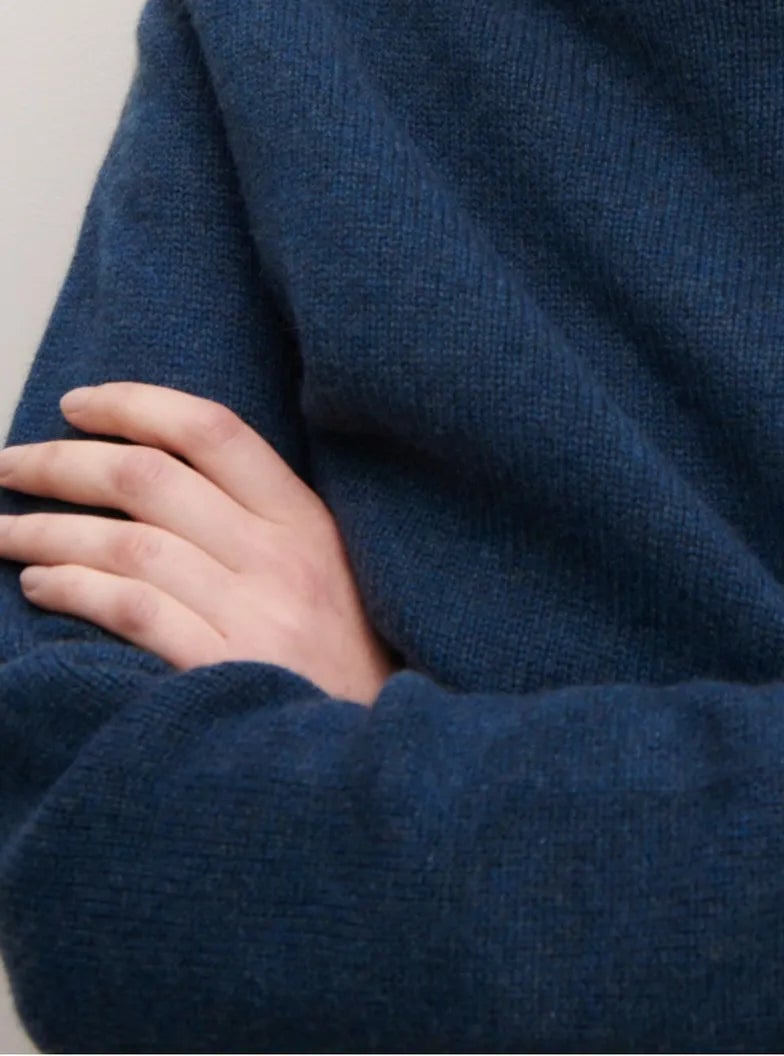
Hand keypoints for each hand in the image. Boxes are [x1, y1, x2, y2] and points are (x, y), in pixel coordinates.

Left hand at [0, 381, 401, 705]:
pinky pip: (133, 612)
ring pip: (128, 544)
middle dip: (64, 463)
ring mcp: (254, 615)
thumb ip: (260, 523)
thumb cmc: (338, 663)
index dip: (136, 405)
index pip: (213, 430)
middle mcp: (280, 556)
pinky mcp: (224, 672)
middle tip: (10, 465)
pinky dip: (75, 589)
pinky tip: (38, 585)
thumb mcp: (326, 572)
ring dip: (47, 530)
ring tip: (4, 530)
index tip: (77, 404)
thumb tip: (157, 474)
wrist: (371, 755)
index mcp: (306, 519)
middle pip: (152, 478)